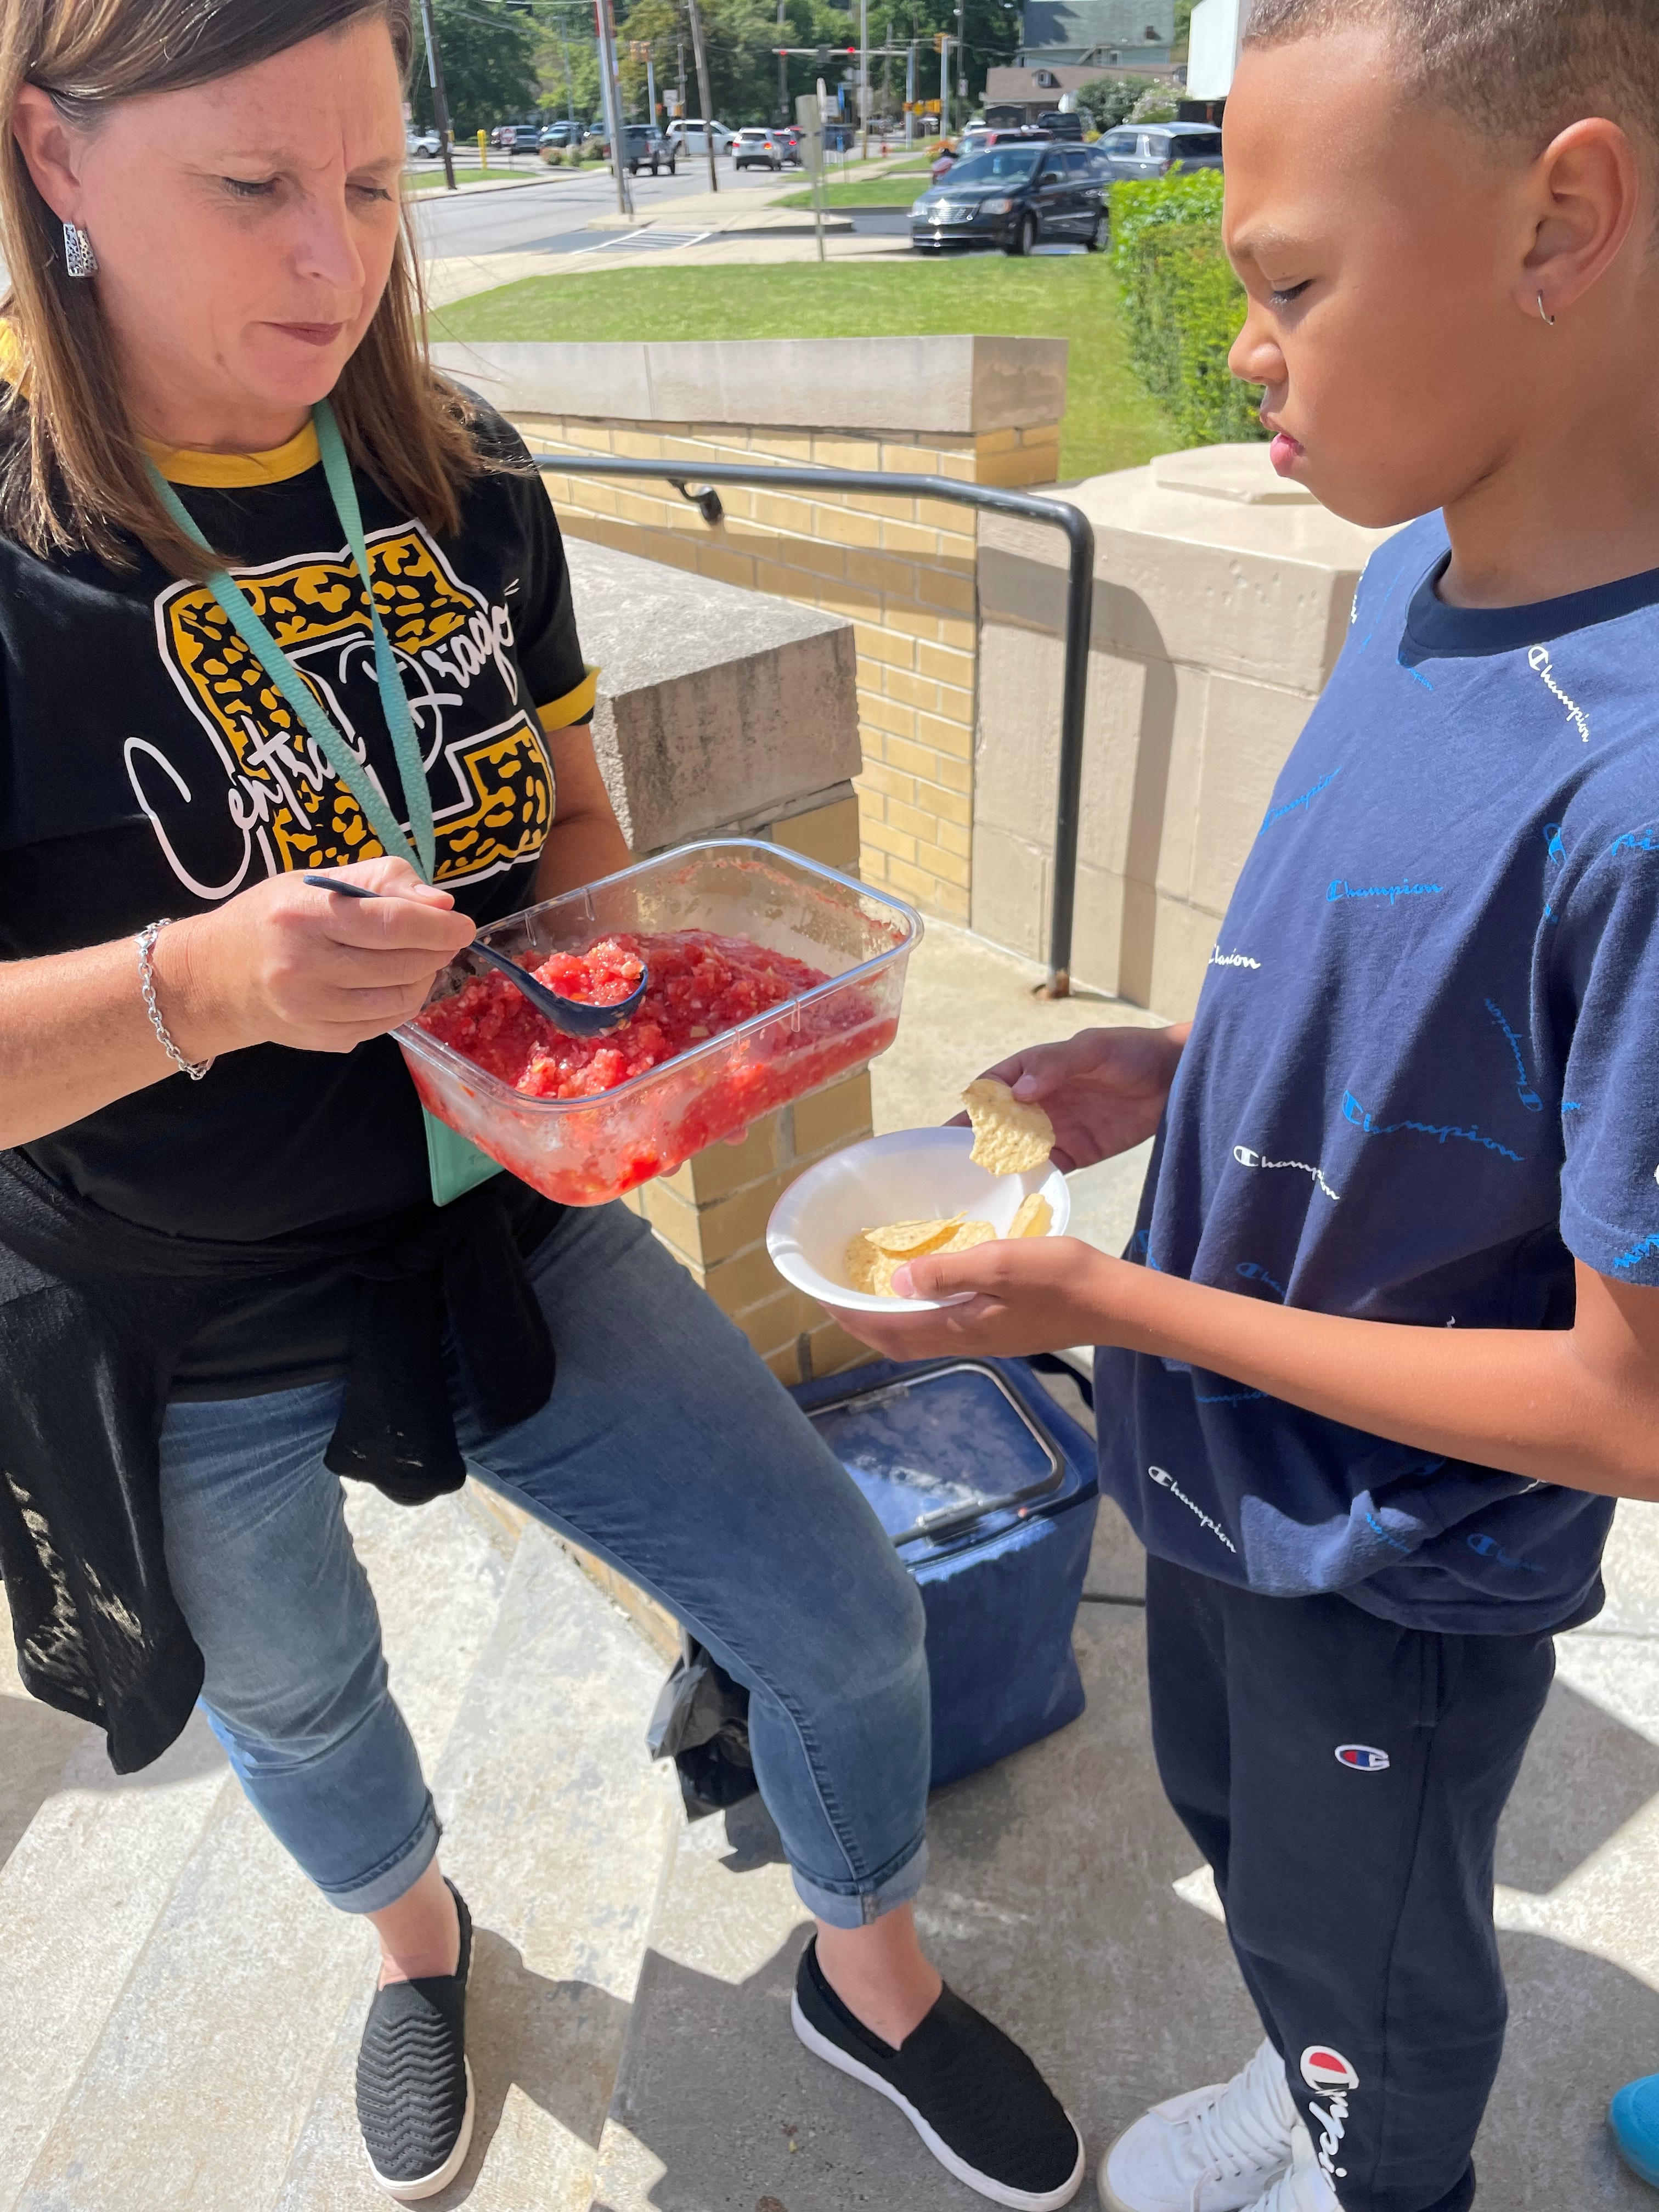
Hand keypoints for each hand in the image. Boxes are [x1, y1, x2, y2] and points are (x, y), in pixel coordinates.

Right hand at [157, 858, 475, 1057]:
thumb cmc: (272, 920)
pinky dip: (403, 1003)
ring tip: (420, 959)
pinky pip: (385, 1024)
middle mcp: (303, 966)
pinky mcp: (321, 1038)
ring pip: (400, 999)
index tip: (462, 923)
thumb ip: (381, 881)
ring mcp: (311, 1009)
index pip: (391, 922)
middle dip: (437, 950)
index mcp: (303, 915)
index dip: (438, 926)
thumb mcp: (314, 881)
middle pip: (402, 964)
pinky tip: (394, 984)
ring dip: (425, 978)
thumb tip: (442, 903)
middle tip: (445, 938)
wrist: (213, 979)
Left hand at [823, 1235, 1121, 1360]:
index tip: (821, 1297)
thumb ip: (950, 1273)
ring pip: (921, 1337)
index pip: (890, 1332)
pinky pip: (944, 1327)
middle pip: (899, 1342)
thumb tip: (897, 1283)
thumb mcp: (1003, 1264)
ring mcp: (987, 1339)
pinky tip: (925, 1291)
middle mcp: (968, 1340)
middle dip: (862, 1324)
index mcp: (961, 1327)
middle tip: (834, 1296)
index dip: (852, 1318)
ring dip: (888, 1322)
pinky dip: (919, 1315)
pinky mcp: (1003, 1330)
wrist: (1115, 1303)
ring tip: (868, 1294)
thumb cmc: (1062, 1278)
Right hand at [950, 1024, 1187, 1171]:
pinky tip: (1014, 1198)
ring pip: (1016, 1152)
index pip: (991, 1090)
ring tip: (973, 1191)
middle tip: (948, 1172)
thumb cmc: (1131, 1052)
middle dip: (972, 1146)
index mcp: (1033, 1071)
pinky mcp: (1077, 1153)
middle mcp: (1037, 1103)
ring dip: (997, 1168)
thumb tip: (1018, 1092)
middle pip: (996, 1126)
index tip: (947, 1134)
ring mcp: (1055, 1129)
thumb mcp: (1091, 1049)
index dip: (969, 1110)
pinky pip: (1046, 1171)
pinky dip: (1030, 1183)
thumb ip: (1055, 1065)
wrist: (1176, 1078)